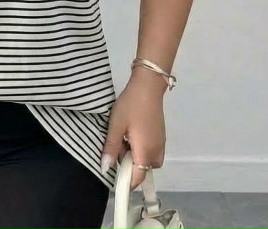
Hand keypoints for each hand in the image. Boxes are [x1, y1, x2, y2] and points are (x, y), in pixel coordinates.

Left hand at [100, 73, 166, 190]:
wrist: (148, 86)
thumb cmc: (131, 105)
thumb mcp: (116, 125)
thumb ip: (111, 148)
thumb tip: (105, 169)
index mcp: (145, 152)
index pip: (137, 178)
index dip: (125, 182)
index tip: (113, 178)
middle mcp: (157, 151)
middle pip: (142, 170)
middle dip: (129, 164)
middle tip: (118, 144)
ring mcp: (161, 143)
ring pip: (146, 160)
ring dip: (134, 155)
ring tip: (124, 136)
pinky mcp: (161, 136)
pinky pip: (150, 151)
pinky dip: (140, 148)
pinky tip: (131, 132)